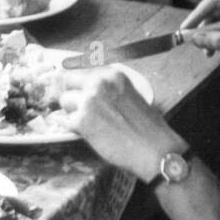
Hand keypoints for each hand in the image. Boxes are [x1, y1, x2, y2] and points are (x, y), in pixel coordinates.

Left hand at [58, 67, 186, 181]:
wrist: (155, 150)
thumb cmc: (148, 128)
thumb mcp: (130, 96)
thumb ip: (109, 89)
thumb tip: (88, 90)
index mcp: (113, 75)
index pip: (81, 69)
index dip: (77, 82)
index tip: (74, 88)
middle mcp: (99, 83)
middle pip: (68, 81)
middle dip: (72, 94)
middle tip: (78, 107)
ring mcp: (89, 100)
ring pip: (64, 101)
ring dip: (71, 112)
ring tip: (89, 123)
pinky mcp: (82, 121)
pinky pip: (64, 121)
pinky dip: (70, 128)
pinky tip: (84, 132)